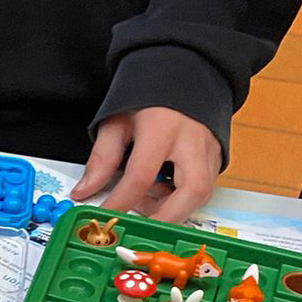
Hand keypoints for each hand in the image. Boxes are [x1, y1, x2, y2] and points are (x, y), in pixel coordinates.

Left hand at [70, 107, 220, 222]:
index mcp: (162, 127)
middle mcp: (192, 140)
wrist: (183, 73)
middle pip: (192, 190)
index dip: (122, 202)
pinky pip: (203, 186)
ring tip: (144, 199)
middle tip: (140, 227)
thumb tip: (84, 192)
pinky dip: (181, 197)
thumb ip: (102, 159)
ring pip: (202, 192)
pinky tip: (160, 191)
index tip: (107, 216)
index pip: (141, 175)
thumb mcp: (116, 121)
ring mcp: (210, 149)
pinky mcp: (217, 155)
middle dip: (167, 217)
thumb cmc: (148, 96)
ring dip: (173, 208)